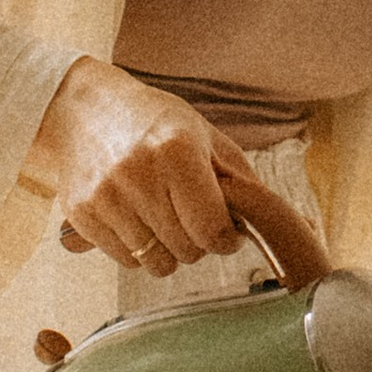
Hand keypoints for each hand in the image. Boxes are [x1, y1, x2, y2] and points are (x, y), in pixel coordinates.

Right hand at [24, 59, 258, 274]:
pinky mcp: (80, 212)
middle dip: (198, 243)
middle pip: (187, 250)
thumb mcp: (205, 137)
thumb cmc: (154, 122)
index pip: (211, 229)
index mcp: (177, 151)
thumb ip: (242, 181)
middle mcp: (139, 173)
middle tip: (191, 219)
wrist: (85, 108)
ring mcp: (105, 195)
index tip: (226, 233)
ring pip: (155, 262)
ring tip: (163, 218)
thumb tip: (290, 222)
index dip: (227, 240)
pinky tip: (136, 219)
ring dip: (167, 250)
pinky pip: (124, 259)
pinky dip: (137, 250)